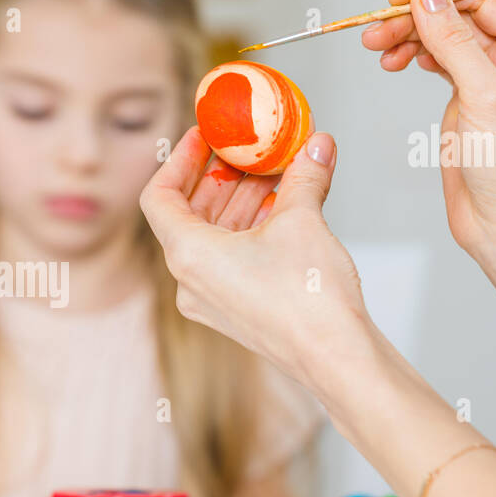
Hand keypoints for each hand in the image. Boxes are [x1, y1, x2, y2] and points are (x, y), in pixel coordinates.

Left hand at [140, 126, 369, 388]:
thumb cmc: (309, 300)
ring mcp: (212, 300)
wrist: (336, 358)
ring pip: (213, 237)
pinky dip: (250, 229)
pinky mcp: (235, 311)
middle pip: (188, 215)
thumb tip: (316, 146)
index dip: (178, 161)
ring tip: (275, 172)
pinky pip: (231, 259)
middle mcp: (190, 281)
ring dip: (240, 201)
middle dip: (219, 178)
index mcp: (188, 256)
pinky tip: (283, 206)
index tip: (202, 138)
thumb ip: (304, 176)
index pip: (159, 197)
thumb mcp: (304, 220)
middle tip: (246, 150)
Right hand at [361, 0, 495, 263]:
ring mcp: (487, 83)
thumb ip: (454, 42)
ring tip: (375, 48)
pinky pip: (438, 64)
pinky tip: (394, 62)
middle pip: (458, 16)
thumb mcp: (484, 98)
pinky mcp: (465, 105)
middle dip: (415, 17)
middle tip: (374, 30)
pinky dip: (412, 57)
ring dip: (408, 37)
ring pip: (444, 39)